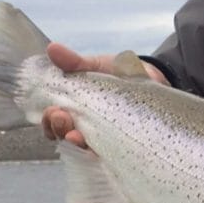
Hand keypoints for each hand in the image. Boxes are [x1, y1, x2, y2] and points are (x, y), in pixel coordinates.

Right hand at [40, 44, 166, 146]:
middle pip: (64, 136)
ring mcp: (104, 138)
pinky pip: (109, 155)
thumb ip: (75, 62)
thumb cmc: (119, 73)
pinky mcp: (122, 144)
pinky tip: (97, 150)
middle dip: (59, 129)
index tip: (53, 111)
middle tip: (61, 117)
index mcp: (74, 109)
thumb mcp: (96, 65)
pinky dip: (101, 152)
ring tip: (76, 135)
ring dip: (75, 142)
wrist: (154, 78)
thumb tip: (52, 48)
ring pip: (83, 148)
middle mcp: (86, 127)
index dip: (49, 121)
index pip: (54, 122)